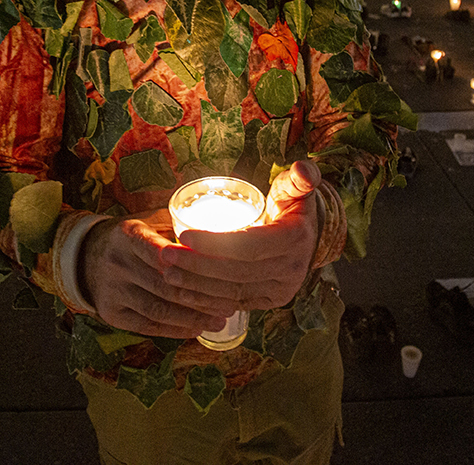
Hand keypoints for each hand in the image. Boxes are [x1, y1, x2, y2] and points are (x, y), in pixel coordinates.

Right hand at [80, 214, 238, 338]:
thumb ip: (175, 228)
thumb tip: (219, 233)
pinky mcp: (111, 313)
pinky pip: (147, 326)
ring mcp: (112, 290)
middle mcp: (117, 262)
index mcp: (128, 235)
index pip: (158, 250)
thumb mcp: (146, 223)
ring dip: (191, 318)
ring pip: (157, 309)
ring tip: (219, 321)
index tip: (217, 272)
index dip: (187, 263)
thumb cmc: (131, 240)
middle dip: (200, 296)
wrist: (87, 258)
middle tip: (229, 304)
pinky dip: (174, 329)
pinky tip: (196, 329)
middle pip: (163, 285)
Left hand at [162, 161, 321, 311]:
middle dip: (197, 265)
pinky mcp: (269, 302)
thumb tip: (303, 169)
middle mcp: (291, 270)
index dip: (214, 243)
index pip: (249, 245)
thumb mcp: (295, 188)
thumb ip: (298, 177)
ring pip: (232, 291)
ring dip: (197, 285)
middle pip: (236, 272)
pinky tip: (184, 292)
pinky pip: (234, 304)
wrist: (307, 237)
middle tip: (166, 255)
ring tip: (168, 273)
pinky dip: (206, 300)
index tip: (184, 235)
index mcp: (295, 239)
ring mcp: (281, 290)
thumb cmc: (292, 206)